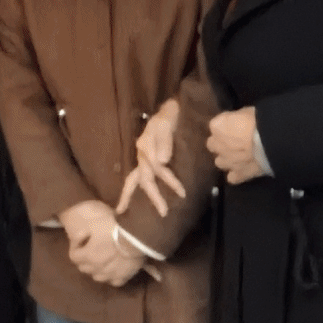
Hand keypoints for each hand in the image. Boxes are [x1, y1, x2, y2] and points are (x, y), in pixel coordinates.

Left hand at [60, 199, 143, 286]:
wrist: (137, 237)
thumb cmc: (114, 228)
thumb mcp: (94, 224)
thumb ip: (84, 231)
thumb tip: (80, 233)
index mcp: (88, 255)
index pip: (73, 257)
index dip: (75, 247)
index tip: (82, 240)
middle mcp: (96, 268)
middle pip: (84, 268)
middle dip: (84, 260)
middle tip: (91, 250)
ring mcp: (110, 275)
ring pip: (97, 277)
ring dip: (97, 269)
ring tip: (102, 260)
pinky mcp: (124, 277)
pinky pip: (114, 281)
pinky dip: (112, 276)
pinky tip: (115, 269)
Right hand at [117, 99, 186, 218]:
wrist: (170, 108)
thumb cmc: (168, 115)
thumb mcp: (166, 124)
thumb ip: (164, 141)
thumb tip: (163, 162)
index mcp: (144, 148)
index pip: (156, 170)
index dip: (170, 182)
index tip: (182, 193)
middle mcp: (142, 155)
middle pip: (143, 180)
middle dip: (152, 197)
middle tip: (163, 213)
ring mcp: (144, 157)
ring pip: (139, 179)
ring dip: (143, 195)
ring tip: (146, 210)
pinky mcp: (150, 157)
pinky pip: (146, 175)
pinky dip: (145, 186)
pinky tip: (145, 196)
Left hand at [206, 107, 264, 184]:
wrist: (273, 142)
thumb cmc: (260, 121)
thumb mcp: (247, 112)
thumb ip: (237, 119)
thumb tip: (239, 122)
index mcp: (217, 126)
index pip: (216, 125)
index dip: (227, 126)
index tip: (236, 125)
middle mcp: (217, 145)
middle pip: (213, 145)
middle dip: (222, 144)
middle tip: (236, 141)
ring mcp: (227, 161)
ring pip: (220, 162)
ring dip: (228, 159)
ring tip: (240, 157)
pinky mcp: (238, 175)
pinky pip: (232, 177)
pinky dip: (237, 175)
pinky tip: (244, 170)